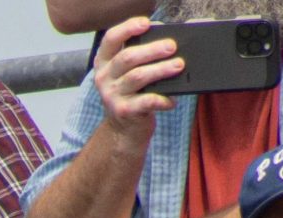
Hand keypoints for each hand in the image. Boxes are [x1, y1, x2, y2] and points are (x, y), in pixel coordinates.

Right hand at [89, 16, 181, 147]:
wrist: (124, 128)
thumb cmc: (133, 92)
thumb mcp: (128, 72)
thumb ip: (141, 55)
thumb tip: (167, 41)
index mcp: (104, 62)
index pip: (111, 39)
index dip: (127, 28)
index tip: (146, 23)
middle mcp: (104, 77)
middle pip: (127, 58)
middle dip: (152, 50)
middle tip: (172, 46)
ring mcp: (112, 95)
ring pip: (137, 77)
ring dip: (160, 70)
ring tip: (179, 65)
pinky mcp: (123, 111)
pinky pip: (145, 102)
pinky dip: (161, 99)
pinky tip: (172, 100)